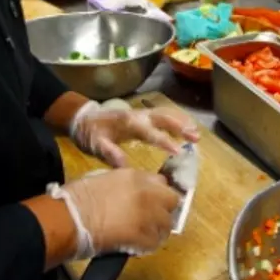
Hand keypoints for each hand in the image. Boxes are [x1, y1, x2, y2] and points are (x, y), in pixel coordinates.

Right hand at [62, 168, 180, 256]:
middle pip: (172, 200)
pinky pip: (155, 243)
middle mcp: (147, 193)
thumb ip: (125, 184)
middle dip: (164, 209)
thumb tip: (132, 194)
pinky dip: (148, 246)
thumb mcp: (104, 178)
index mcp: (135, 176)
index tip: (152, 201)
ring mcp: (147, 215)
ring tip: (145, 235)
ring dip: (158, 229)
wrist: (71, 217)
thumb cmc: (78, 197)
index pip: (161, 181)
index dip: (157, 192)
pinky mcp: (142, 236)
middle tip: (153, 218)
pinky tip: (137, 246)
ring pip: (167, 224)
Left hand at [70, 101, 199, 167]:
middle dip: (180, 127)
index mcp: (128, 123)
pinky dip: (175, 119)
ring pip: (165, 114)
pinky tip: (185, 127)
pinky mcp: (142, 115)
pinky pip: (162, 114)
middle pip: (163, 118)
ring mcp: (141, 113)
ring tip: (196, 133)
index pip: (150, 132)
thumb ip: (110, 153)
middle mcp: (138, 115)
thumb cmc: (91, 133)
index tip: (178, 151)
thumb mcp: (96, 145)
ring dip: (181, 122)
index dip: (164, 141)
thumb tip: (124, 166)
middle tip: (195, 138)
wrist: (83, 118)